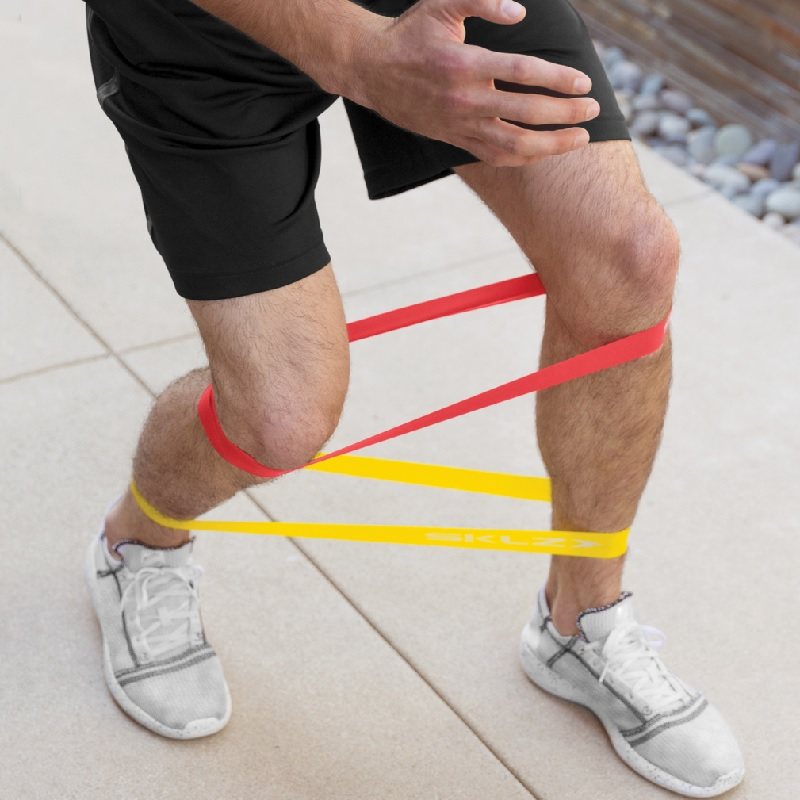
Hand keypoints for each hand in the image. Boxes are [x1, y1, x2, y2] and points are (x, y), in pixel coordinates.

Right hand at [348, 0, 599, 166]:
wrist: (372, 71)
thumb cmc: (411, 34)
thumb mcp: (441, 4)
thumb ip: (482, 1)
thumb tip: (520, 11)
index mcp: (463, 64)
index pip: (522, 73)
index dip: (557, 78)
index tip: (583, 82)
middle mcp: (463, 100)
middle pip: (526, 112)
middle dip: (565, 113)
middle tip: (593, 110)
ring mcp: (459, 125)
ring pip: (513, 144)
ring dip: (551, 144)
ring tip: (580, 139)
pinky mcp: (455, 140)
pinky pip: (495, 156)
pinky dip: (524, 157)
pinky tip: (546, 151)